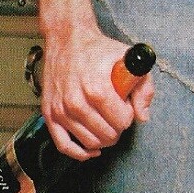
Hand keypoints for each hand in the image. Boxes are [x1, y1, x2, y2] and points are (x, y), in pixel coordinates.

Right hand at [40, 24, 152, 160]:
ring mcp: (61, 110)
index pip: (122, 122)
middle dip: (117, 128)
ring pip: (89, 142)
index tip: (126, 105)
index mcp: (97, 89)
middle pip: (107, 135)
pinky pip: (64, 145)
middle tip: (116, 114)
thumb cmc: (98, 50)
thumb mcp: (129, 60)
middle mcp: (76, 102)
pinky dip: (79, 152)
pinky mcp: (49, 114)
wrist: (67, 39)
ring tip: (105, 122)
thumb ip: (143, 88)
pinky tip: (91, 150)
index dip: (128, 115)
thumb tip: (142, 116)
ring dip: (103, 138)